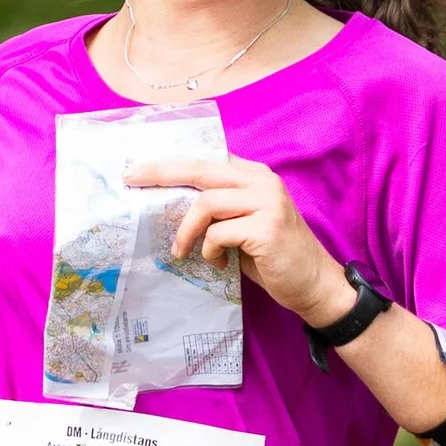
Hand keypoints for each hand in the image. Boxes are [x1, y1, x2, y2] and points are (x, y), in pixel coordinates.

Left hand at [127, 154, 347, 324]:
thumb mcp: (245, 224)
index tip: (141, 169)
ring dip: (188, 231)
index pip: (207, 161)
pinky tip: (220, 263)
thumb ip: (221, 209)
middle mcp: (262, 182)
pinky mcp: (266, 228)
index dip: (172, 164)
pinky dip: (210, 250)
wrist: (314, 284)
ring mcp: (266, 202)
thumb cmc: (274, 258)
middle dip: (162, 173)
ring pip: (207, 203)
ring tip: (183, 252)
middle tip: (131, 178)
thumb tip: (174, 205)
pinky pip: (219, 233)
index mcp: (255, 176)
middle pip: (202, 169)